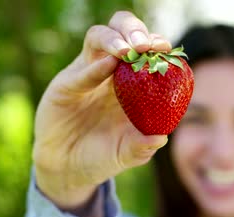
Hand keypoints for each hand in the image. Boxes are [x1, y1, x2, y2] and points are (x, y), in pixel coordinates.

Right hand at [33, 11, 170, 208]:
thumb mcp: (127, 154)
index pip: (145, 51)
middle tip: (147, 44)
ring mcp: (86, 74)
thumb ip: (142, 147)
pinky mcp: (66, 85)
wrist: (68, 169)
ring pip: (98, 37)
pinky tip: (109, 66)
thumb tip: (161, 138)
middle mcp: (110, 72)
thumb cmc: (102, 156)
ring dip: (115, 39)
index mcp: (132, 82)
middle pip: (122, 32)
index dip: (156, 45)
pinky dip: (95, 67)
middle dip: (135, 30)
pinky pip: (81, 71)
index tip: (167, 49)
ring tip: (129, 50)